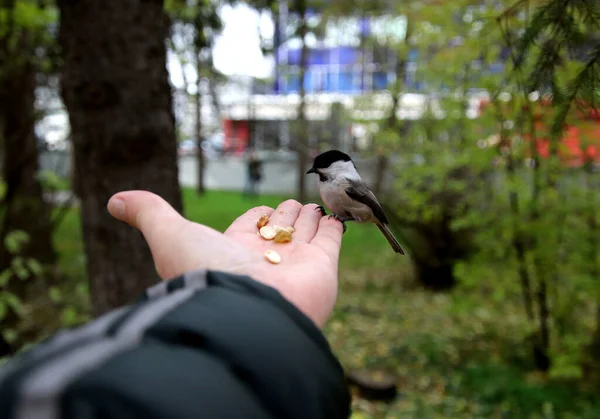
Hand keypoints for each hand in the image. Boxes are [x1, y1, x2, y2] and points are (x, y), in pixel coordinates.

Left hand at [106, 191, 343, 326]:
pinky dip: (333, 227)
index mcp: (232, 251)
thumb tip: (114, 200)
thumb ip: (149, 214)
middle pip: (279, 229)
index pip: (249, 228)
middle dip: (285, 215)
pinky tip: (334, 217)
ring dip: (309, 218)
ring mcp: (295, 262)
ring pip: (305, 232)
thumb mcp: (169, 236)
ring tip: (313, 206)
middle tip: (293, 203)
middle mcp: (264, 258)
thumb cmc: (206, 275)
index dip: (256, 217)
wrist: (247, 311)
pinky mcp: (322, 266)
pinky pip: (330, 239)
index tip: (262, 211)